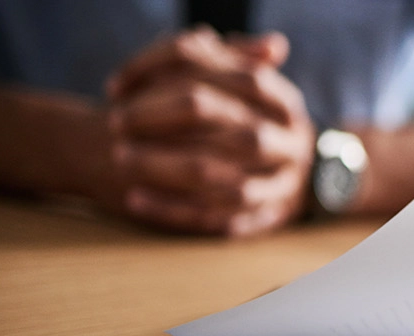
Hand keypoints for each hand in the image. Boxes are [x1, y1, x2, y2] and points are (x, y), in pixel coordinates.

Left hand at [103, 28, 314, 236]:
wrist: (297, 174)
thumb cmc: (250, 120)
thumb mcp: (246, 87)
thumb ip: (223, 61)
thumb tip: (203, 38)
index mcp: (284, 102)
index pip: (234, 76)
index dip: (173, 77)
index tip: (119, 85)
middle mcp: (290, 143)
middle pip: (230, 127)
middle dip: (164, 121)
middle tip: (117, 120)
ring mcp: (282, 185)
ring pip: (222, 179)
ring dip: (166, 169)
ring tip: (122, 158)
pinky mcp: (264, 219)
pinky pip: (217, 220)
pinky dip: (174, 211)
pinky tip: (137, 199)